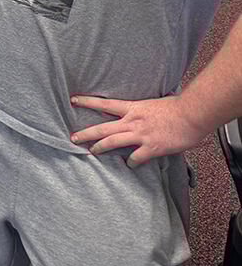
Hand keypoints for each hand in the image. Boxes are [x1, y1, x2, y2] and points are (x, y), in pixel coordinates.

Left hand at [69, 94, 207, 165]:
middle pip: (102, 128)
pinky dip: (131, 163)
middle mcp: (132, 121)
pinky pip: (136, 158)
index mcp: (133, 108)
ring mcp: (140, 135)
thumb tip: (140, 110)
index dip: (87, 102)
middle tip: (72, 137)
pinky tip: (130, 165)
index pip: (104, 103)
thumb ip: (142, 110)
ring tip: (91, 152)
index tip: (73, 100)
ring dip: (99, 148)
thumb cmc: (177, 107)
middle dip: (86, 133)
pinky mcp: (151, 147)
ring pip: (112, 142)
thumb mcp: (154, 103)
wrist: (192, 114)